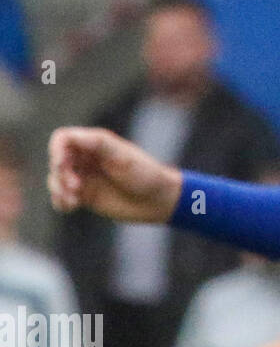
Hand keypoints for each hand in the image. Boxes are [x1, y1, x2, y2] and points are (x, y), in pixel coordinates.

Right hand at [47, 126, 182, 221]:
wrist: (158, 200)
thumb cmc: (145, 174)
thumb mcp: (122, 156)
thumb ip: (96, 143)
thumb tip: (66, 138)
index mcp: (94, 143)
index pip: (62, 139)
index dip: (55, 150)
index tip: (61, 165)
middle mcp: (86, 158)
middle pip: (55, 161)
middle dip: (60, 175)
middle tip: (77, 187)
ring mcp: (84, 177)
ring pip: (55, 180)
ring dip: (58, 190)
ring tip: (73, 201)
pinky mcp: (85, 196)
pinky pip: (61, 198)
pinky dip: (60, 202)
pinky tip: (70, 207)